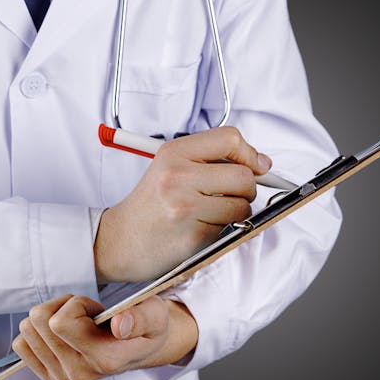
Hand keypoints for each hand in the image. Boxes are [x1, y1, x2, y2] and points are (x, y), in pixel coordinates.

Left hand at [11, 294, 197, 379]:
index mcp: (105, 359)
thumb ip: (141, 318)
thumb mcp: (155, 314)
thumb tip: (119, 325)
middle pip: (38, 321)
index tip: (95, 309)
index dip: (76, 304)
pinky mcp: (51, 378)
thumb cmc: (145, 328)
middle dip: (60, 306)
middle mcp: (81, 373)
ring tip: (76, 322)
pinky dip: (38, 332)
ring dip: (50, 317)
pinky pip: (22, 346)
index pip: (60, 322)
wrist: (142, 349)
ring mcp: (64, 379)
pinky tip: (62, 334)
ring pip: (28, 330)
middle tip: (84, 313)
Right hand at [95, 126, 270, 282]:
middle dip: (247, 188)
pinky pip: (229, 229)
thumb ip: (209, 159)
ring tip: (211, 214)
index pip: (229, 139)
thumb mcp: (169, 168)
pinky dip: (222, 230)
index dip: (250, 153)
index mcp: (172, 153)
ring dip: (236, 212)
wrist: (118, 241)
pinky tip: (199, 229)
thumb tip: (261, 164)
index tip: (256, 166)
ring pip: (242, 205)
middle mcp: (177, 176)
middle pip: (243, 175)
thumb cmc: (149, 206)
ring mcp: (184, 207)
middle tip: (232, 195)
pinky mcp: (193, 236)